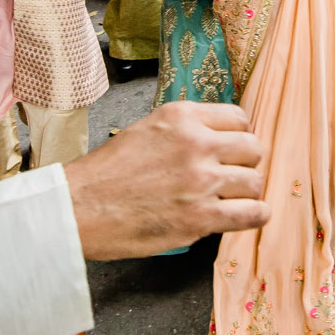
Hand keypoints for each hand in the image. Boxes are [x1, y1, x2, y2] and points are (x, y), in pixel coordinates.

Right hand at [63, 102, 267, 258]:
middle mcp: (196, 143)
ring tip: (231, 200)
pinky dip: (255, 216)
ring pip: (255, 182)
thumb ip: (183, 131)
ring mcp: (201, 181)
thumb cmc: (105, 174)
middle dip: (245, 164)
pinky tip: (246, 216)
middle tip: (231, 177)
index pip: (239, 118)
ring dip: (246, 192)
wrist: (78, 208)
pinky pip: (253, 213)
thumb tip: (216, 141)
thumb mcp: (145, 130)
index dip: (238, 137)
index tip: (232, 150)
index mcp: (181, 117)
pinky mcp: (201, 217)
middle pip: (252, 149)